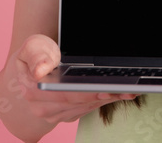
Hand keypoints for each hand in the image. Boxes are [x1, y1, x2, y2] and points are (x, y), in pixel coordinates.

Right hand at [9, 34, 137, 124]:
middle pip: (79, 103)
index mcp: (33, 90)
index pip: (63, 94)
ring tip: (128, 89)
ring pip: (87, 107)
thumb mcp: (32, 46)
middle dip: (103, 95)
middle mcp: (43, 107)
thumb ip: (36, 56)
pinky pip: (89, 108)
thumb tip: (40, 71)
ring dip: (109, 98)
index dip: (85, 93)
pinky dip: (106, 99)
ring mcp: (57, 114)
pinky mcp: (69, 114)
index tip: (103, 89)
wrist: (35, 64)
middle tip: (125, 88)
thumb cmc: (36, 53)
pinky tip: (120, 92)